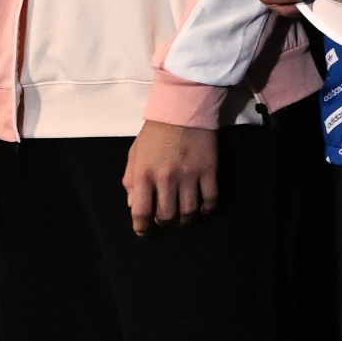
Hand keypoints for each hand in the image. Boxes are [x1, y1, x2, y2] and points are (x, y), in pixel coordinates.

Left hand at [123, 119, 218, 233]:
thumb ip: (131, 179)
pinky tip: (202, 207)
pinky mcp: (208, 171)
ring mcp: (189, 176)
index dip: (142, 227)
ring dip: (185, 219)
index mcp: (144, 174)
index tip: (144, 231)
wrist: (183, 109)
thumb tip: (132, 204)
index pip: (141, 211)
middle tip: (166, 218)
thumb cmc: (155, 133)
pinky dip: (206, 208)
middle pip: (167, 215)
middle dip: (164, 222)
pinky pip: (210, 199)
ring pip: (189, 212)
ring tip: (183, 215)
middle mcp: (165, 178)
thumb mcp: (135, 153)